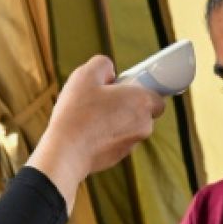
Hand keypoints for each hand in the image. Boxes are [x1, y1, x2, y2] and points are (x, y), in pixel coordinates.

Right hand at [28, 56, 165, 207]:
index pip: (156, 97)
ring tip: (90, 118)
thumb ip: (103, 65)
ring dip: (115, 122)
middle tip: (102, 101)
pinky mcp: (118, 158)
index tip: (120, 89)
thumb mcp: (86, 75)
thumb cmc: (77, 113)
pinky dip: (106, 137)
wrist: (66, 151)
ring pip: (128, 128)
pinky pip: (116, 142)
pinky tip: (87, 133)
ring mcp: (131, 144)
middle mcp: (144, 125)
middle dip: (125, 106)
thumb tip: (109, 72)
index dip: (139, 91)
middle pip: (141, 112)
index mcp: (142, 102)